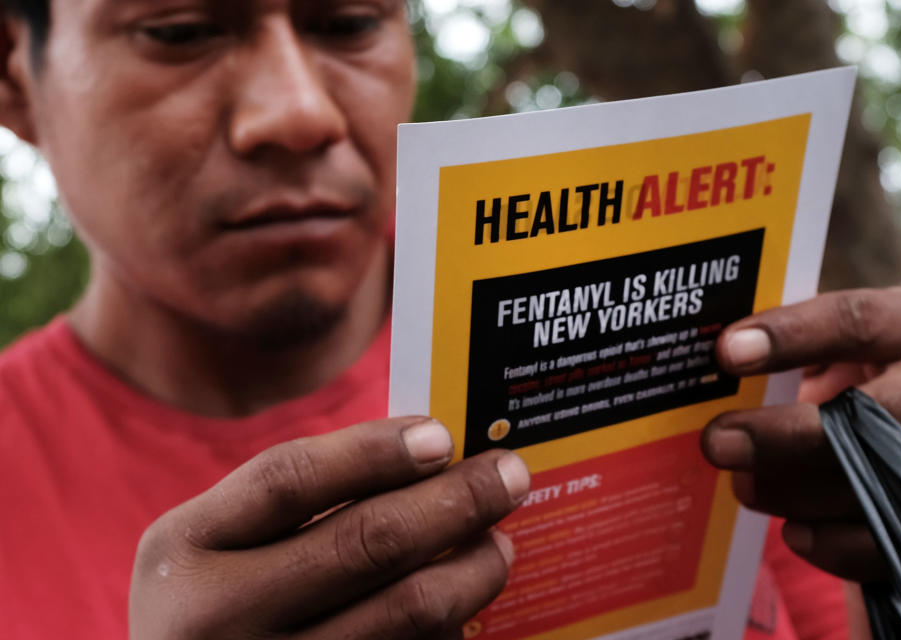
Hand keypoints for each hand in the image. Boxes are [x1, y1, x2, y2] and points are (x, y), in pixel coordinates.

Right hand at [129, 417, 529, 638]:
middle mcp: (215, 619)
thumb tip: (425, 456)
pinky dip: (451, 629)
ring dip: (473, 569)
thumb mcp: (212, 546)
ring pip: (406, 612)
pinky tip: (464, 609)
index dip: (375, 450)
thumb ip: (292, 504)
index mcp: (183, 551)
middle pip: (365, 542)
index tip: (441, 434)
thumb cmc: (211, 611)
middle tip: (508, 474)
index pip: (290, 478)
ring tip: (498, 543)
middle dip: (456, 500)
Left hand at [700, 287, 900, 580]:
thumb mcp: (841, 349)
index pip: (854, 321)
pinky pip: (897, 540)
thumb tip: (708, 370)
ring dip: (800, 492)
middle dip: (783, 434)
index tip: (726, 353)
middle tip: (717, 442)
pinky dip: (837, 543)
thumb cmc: (866, 378)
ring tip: (745, 487)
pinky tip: (794, 532)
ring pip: (886, 483)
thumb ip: (792, 353)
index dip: (789, 337)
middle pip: (875, 413)